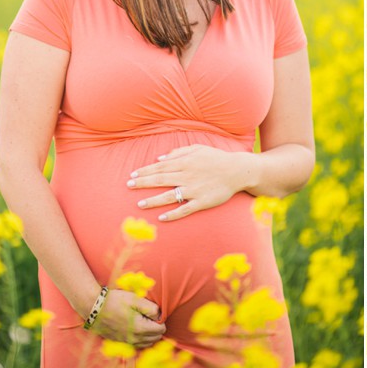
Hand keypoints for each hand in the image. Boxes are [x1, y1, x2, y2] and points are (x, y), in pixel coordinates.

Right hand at [89, 288, 164, 346]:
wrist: (95, 307)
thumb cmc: (116, 301)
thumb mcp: (136, 300)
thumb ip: (152, 308)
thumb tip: (160, 316)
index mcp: (140, 328)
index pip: (161, 329)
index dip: (160, 320)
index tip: (153, 312)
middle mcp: (134, 339)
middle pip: (156, 338)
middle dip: (157, 327)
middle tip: (150, 315)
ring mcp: (127, 342)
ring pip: (147, 343)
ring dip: (150, 334)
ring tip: (145, 321)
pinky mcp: (120, 342)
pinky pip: (137, 345)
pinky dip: (142, 338)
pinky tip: (138, 328)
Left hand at [127, 145, 255, 220]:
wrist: (238, 171)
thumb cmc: (217, 158)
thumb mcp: (198, 148)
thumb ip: (178, 152)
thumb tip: (159, 158)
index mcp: (185, 162)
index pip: (160, 167)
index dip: (145, 171)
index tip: (132, 175)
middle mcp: (187, 176)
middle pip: (160, 180)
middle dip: (143, 183)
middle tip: (129, 186)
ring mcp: (194, 190)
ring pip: (169, 196)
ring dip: (153, 200)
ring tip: (139, 204)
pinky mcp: (202, 202)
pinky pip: (185, 209)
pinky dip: (173, 214)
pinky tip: (161, 218)